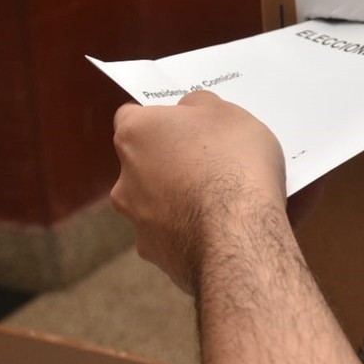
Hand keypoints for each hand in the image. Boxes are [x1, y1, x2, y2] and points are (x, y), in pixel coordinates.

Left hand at [110, 91, 284, 290]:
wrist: (238, 235)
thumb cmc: (233, 162)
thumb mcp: (228, 114)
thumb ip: (200, 108)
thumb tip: (189, 111)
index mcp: (135, 135)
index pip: (131, 117)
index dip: (160, 119)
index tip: (185, 125)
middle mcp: (125, 179)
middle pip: (143, 163)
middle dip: (170, 162)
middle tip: (211, 163)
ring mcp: (138, 222)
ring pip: (157, 204)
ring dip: (180, 200)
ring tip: (224, 202)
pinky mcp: (157, 255)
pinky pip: (173, 236)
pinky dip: (191, 231)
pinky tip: (221, 230)